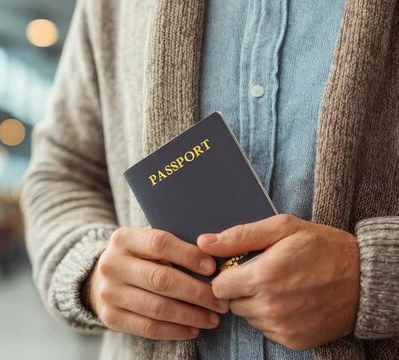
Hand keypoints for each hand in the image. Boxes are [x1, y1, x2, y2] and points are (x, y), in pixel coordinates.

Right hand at [87, 227, 229, 339]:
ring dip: (191, 315)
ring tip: (212, 318)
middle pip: (161, 279)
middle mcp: (111, 264)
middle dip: (197, 292)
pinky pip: (148, 328)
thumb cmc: (137, 259)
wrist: (100, 280)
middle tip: (221, 301)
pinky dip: (175, 331)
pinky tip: (193, 329)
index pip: (160, 243)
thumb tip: (214, 258)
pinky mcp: (110, 317)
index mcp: (123, 239)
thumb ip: (173, 246)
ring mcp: (109, 293)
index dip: (189, 255)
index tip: (212, 268)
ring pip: (157, 307)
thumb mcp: (146, 243)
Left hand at [197, 214, 359, 349]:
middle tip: (265, 274)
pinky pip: (266, 330)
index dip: (226, 275)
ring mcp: (282, 327)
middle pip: (231, 303)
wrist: (365, 279)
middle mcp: (270, 306)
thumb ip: (239, 236)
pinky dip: (272, 318)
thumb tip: (204, 242)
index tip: (240, 267)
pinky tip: (291, 302)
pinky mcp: (293, 340)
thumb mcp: (282, 228)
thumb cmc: (323, 247)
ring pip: (248, 317)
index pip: (218, 286)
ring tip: (282, 286)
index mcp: (263, 277)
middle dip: (241, 288)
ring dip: (256, 303)